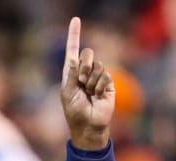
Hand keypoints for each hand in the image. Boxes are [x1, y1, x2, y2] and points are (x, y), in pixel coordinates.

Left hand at [60, 17, 115, 151]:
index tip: (76, 19)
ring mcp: (97, 77)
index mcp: (71, 73)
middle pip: (87, 54)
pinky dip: (100, 86)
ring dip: (91, 80)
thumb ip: (72, 74)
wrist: (89, 126)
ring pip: (97, 65)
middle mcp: (84, 72)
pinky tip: (98, 95)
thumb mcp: (68, 92)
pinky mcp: (108, 84)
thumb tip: (76, 58)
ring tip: (90, 93)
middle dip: (84, 66)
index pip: (72, 50)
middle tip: (82, 82)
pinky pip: (105, 75)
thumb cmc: (75, 112)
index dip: (74, 35)